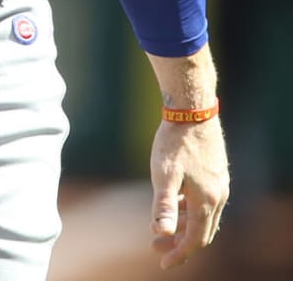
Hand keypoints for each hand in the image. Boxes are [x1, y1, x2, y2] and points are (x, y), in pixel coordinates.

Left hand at [150, 117, 228, 268]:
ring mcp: (218, 185)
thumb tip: (160, 233)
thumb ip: (162, 205)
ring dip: (184, 227)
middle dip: (179, 244)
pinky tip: (173, 205)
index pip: (194, 239)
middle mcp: (218, 197)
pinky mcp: (215, 174)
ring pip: (204, 217)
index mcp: (206, 201)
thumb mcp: (163, 174)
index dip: (179, 254)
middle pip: (201, 231)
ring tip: (161, 230)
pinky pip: (205, 203)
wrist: (192, 112)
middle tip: (155, 249)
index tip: (162, 262)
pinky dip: (189, 211)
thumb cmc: (174, 142)